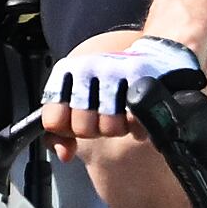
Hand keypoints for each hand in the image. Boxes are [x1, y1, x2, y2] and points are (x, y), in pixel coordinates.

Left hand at [42, 31, 203, 152]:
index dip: (67, 129)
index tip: (77, 121)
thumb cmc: (109, 82)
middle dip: (95, 129)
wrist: (152, 52)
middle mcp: (86, 68)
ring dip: (118, 127)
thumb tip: (65, 155)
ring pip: (110, 128)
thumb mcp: (74, 101)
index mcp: (66, 73)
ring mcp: (113, 71)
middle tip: (104, 117)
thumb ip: (59, 134)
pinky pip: (135, 122)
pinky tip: (136, 116)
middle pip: (83, 128)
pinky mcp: (139, 78)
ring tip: (121, 114)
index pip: (55, 121)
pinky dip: (138, 128)